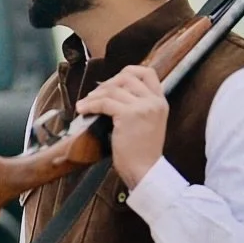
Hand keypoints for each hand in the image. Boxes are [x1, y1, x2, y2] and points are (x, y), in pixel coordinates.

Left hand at [75, 65, 167, 188]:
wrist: (145, 170)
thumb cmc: (142, 151)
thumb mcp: (148, 122)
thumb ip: (139, 105)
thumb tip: (113, 91)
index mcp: (161, 102)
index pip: (148, 73)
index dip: (129, 72)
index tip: (113, 81)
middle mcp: (154, 101)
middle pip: (126, 77)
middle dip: (107, 83)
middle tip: (94, 95)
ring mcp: (142, 107)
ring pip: (112, 89)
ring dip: (94, 95)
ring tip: (85, 104)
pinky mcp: (128, 115)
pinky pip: (104, 102)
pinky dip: (90, 105)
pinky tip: (82, 110)